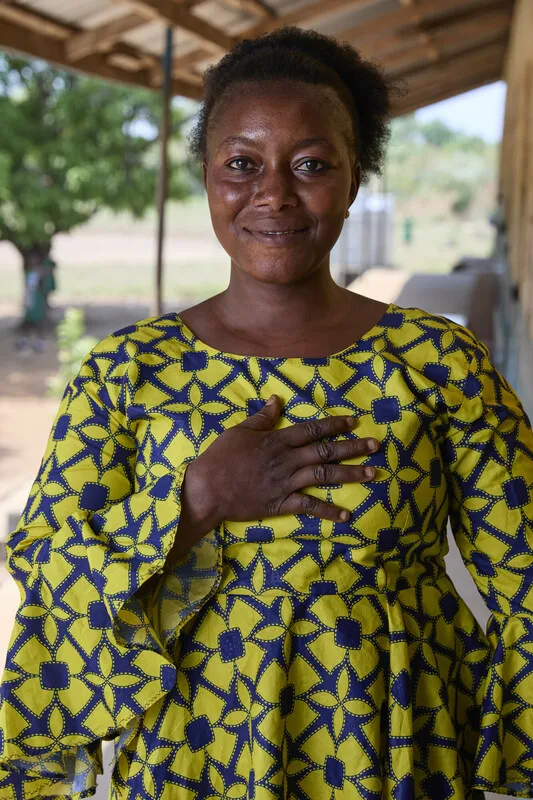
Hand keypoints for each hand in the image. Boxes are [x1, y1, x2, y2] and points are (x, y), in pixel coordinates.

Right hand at [185, 394, 378, 531]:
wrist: (207, 489)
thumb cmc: (220, 458)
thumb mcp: (240, 431)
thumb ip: (262, 417)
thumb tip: (276, 399)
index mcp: (278, 440)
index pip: (313, 429)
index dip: (335, 425)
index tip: (354, 422)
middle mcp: (288, 460)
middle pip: (326, 450)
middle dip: (353, 447)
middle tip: (375, 446)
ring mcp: (287, 482)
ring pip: (325, 475)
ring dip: (350, 474)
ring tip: (372, 473)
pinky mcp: (282, 503)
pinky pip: (310, 506)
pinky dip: (328, 511)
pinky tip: (347, 515)